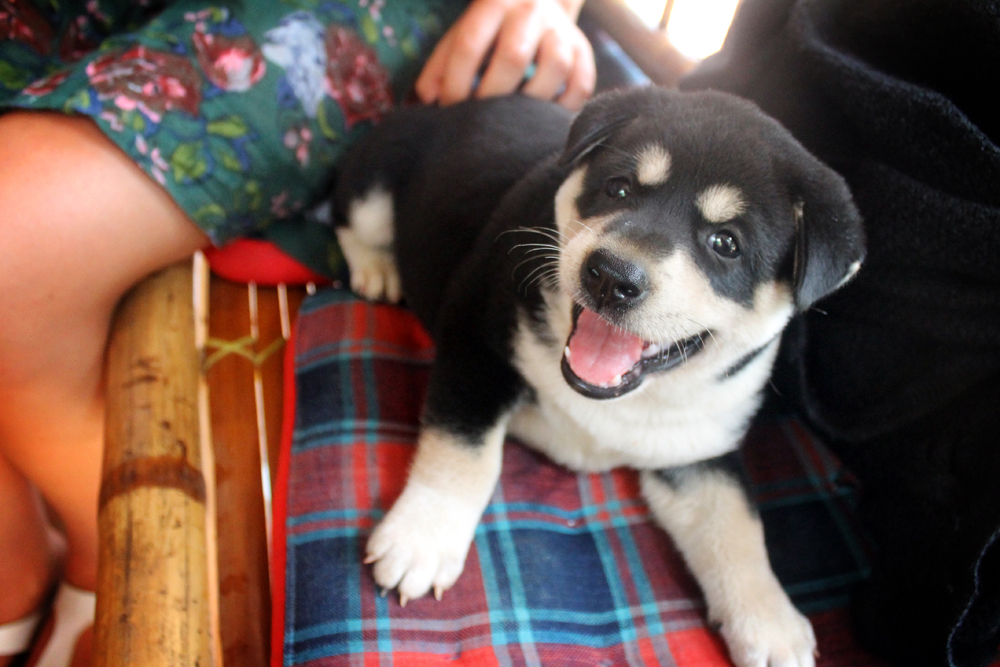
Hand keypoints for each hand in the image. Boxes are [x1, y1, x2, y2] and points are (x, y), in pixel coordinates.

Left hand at [415, 0, 595, 110]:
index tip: (449, 108)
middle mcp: (530, 11)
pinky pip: (581, 83)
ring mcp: (561, 31)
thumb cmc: (493, 27)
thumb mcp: (464, 32)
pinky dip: (564, 107)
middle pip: (513, 56)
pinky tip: (544, 119)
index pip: (470, 44)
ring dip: (531, 101)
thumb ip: (441, 63)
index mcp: (493, 2)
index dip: (455, 82)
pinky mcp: (584, 50)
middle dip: (492, 95)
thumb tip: (426, 100)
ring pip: (554, 67)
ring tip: (514, 121)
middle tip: (480, 120)